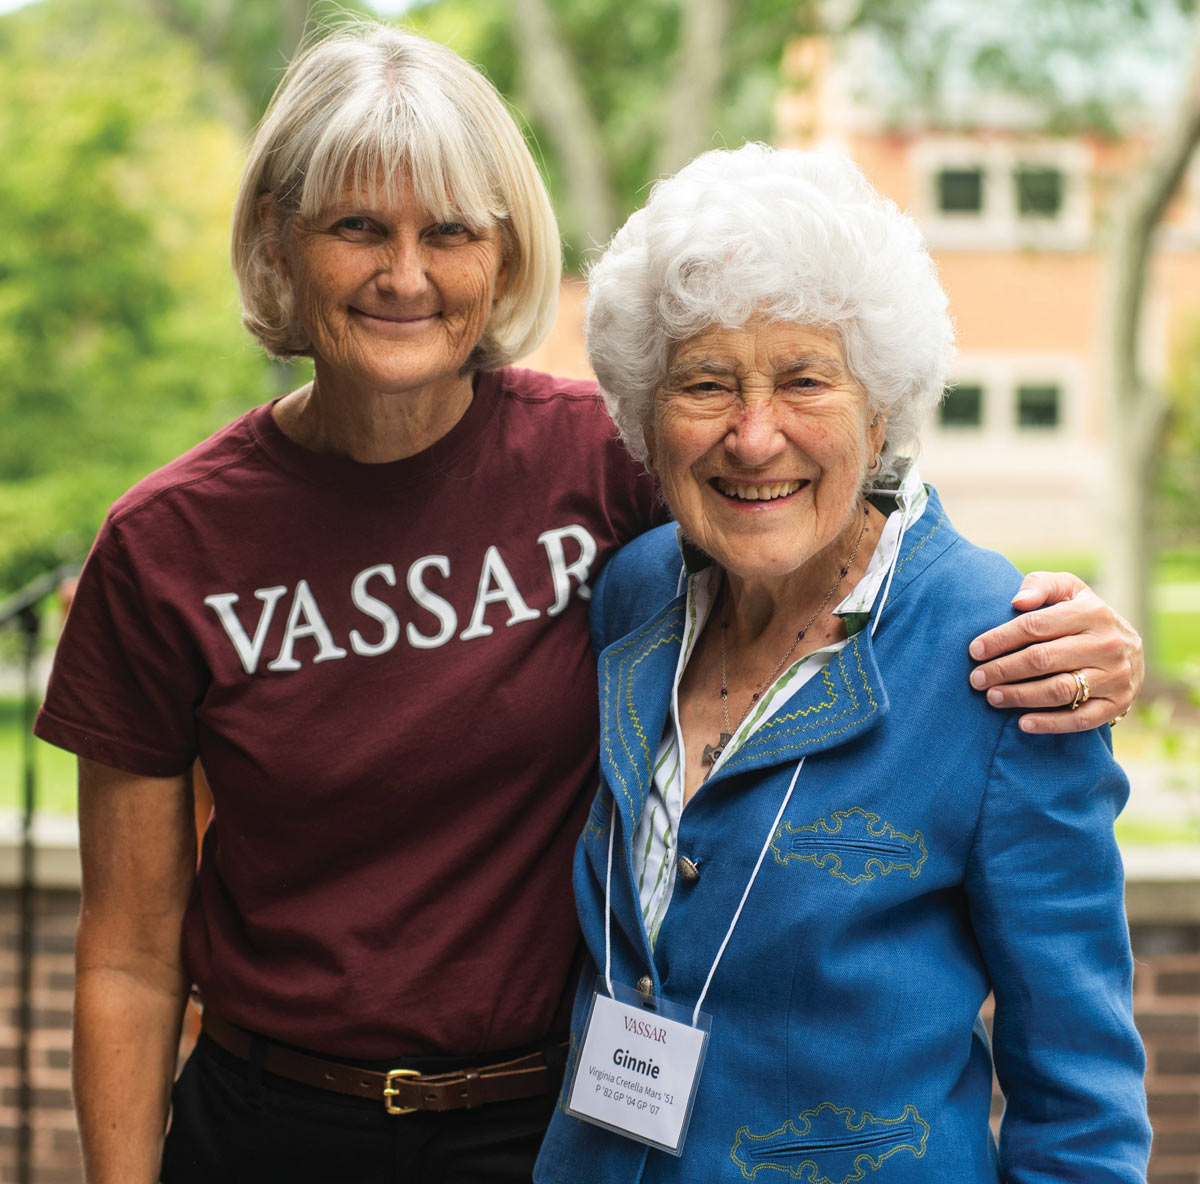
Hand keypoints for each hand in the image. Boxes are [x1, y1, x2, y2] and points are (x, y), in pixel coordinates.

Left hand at [967, 572, 1142, 733]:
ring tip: (992, 697)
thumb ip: (1041, 585)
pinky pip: (1080, 719)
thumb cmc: (1082, 615)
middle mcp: (1107, 644)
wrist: (1130, 648)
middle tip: (976, 679)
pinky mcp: (1117, 703)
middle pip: (1043, 659)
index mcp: (1092, 613)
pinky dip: (1050, 723)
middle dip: (1003, 670)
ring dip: (1020, 696)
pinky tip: (1022, 723)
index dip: (1001, 639)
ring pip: (1059, 690)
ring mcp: (1115, 676)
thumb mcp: (1068, 590)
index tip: (975, 651)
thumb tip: (1018, 601)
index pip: (1036, 626)